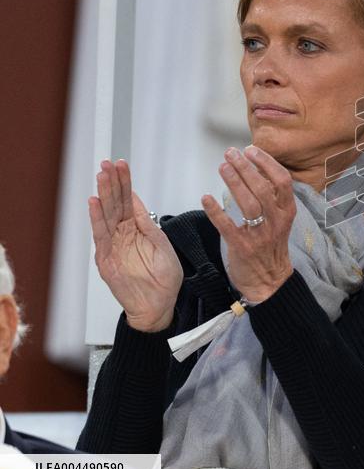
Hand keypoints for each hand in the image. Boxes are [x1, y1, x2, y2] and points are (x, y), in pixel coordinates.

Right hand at [89, 160, 181, 331]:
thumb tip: (136, 200)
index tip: (121, 163)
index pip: (128, 200)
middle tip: (107, 163)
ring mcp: (113, 246)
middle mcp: (122, 235)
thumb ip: (148, 224)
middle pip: (115, 204)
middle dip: (111, 182)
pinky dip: (97, 218)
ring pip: (106, 215)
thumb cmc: (164, 278)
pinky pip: (101, 235)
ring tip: (101, 175)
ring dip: (103, 194)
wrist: (160, 306)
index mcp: (137, 229)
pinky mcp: (106, 259)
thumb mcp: (162, 245)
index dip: (124, 182)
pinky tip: (94, 201)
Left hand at [202, 146, 295, 302]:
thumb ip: (271, 197)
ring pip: (249, 204)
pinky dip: (216, 211)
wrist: (270, 282)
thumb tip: (255, 168)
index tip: (250, 150)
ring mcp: (261, 235)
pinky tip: (206, 197)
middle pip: (264, 188)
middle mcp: (277, 221)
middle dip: (246, 168)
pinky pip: (228, 227)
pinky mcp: (243, 248)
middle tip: (231, 153)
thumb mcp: (279, 219)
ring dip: (235, 183)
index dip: (267, 163)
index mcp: (287, 211)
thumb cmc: (271, 246)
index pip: (282, 180)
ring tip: (222, 167)